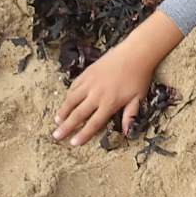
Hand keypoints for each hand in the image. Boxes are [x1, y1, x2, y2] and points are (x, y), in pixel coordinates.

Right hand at [53, 14, 185, 145]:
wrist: (135, 53)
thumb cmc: (139, 77)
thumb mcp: (138, 99)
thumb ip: (130, 116)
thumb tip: (126, 133)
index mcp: (109, 103)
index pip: (93, 123)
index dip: (83, 134)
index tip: (73, 143)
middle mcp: (96, 94)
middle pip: (78, 114)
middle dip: (66, 126)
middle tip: (56, 136)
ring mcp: (90, 83)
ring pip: (72, 99)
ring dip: (63, 111)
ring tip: (57, 120)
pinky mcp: (87, 72)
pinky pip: (74, 86)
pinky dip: (68, 95)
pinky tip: (65, 101)